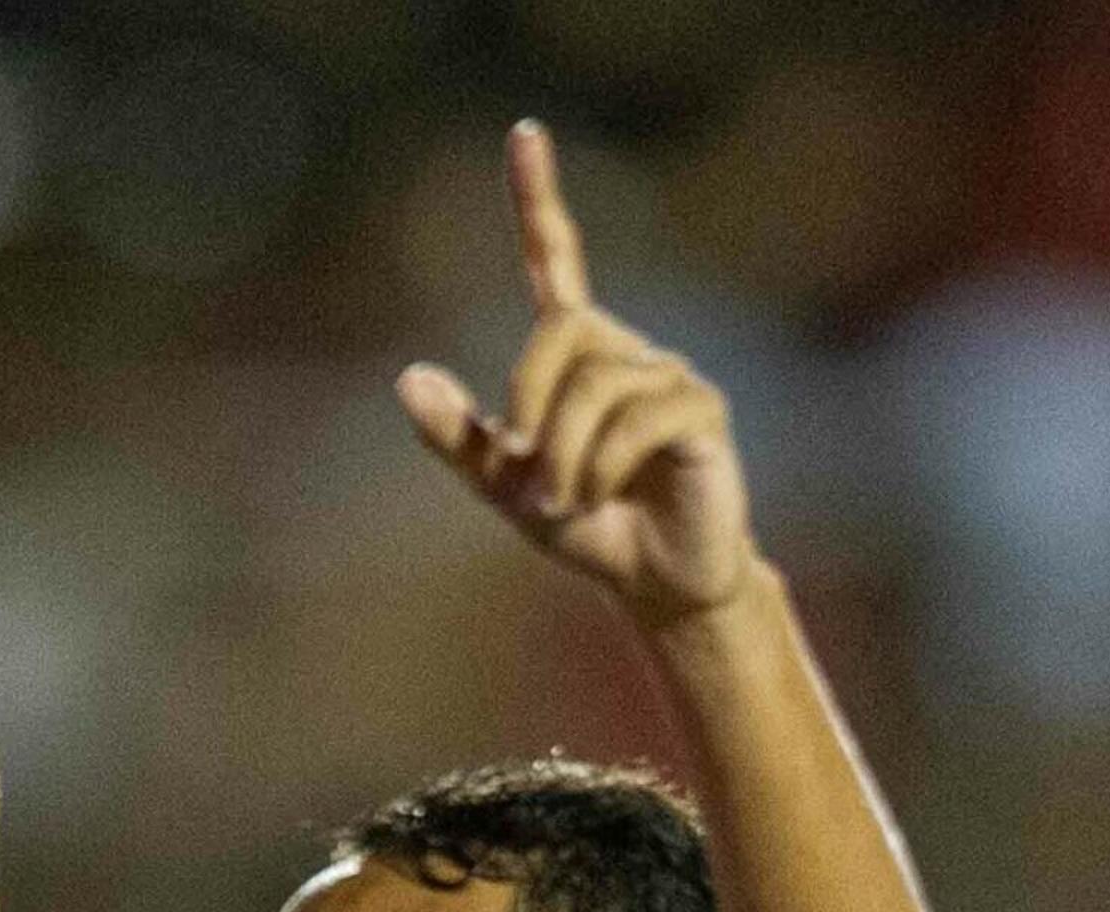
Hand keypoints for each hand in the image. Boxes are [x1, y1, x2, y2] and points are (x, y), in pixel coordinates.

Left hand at [398, 123, 754, 624]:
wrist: (653, 581)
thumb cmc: (586, 526)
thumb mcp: (504, 485)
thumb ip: (458, 436)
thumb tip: (407, 375)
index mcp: (576, 353)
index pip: (555, 258)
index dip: (535, 198)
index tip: (522, 133)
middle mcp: (625, 348)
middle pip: (557, 334)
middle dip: (530, 405)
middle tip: (532, 477)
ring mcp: (668, 374)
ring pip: (594, 385)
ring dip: (566, 455)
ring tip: (570, 500)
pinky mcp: (702, 410)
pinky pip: (638, 417)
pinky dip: (605, 464)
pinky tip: (606, 494)